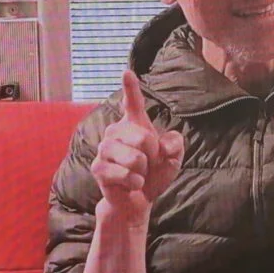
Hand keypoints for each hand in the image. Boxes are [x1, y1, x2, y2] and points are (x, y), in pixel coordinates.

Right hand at [91, 70, 183, 225]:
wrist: (137, 199)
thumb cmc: (154, 174)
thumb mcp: (172, 158)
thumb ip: (175, 144)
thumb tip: (164, 141)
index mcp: (133, 124)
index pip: (132, 102)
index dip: (130, 87)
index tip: (127, 72)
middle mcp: (115, 131)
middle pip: (144, 137)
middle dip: (153, 155)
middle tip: (147, 163)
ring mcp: (104, 148)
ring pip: (135, 158)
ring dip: (143, 171)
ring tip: (138, 173)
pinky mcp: (98, 167)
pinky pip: (126, 175)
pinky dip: (135, 183)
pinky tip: (131, 183)